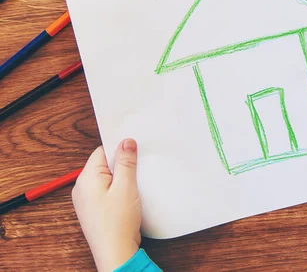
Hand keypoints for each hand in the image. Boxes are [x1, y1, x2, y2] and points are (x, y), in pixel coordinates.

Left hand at [72, 139, 141, 271]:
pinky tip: (129, 198)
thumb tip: (125, 141)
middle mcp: (82, 187)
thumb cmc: (117, 223)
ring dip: (122, 179)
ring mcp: (87, 199)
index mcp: (86, 178)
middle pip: (104, 164)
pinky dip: (119, 190)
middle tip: (137, 171)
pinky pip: (107, 191)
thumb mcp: (126, 187)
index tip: (135, 152)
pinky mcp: (95, 209)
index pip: (102, 151)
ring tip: (134, 187)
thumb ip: (125, 162)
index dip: (119, 150)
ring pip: (107, 178)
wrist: (114, 253)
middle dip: (122, 165)